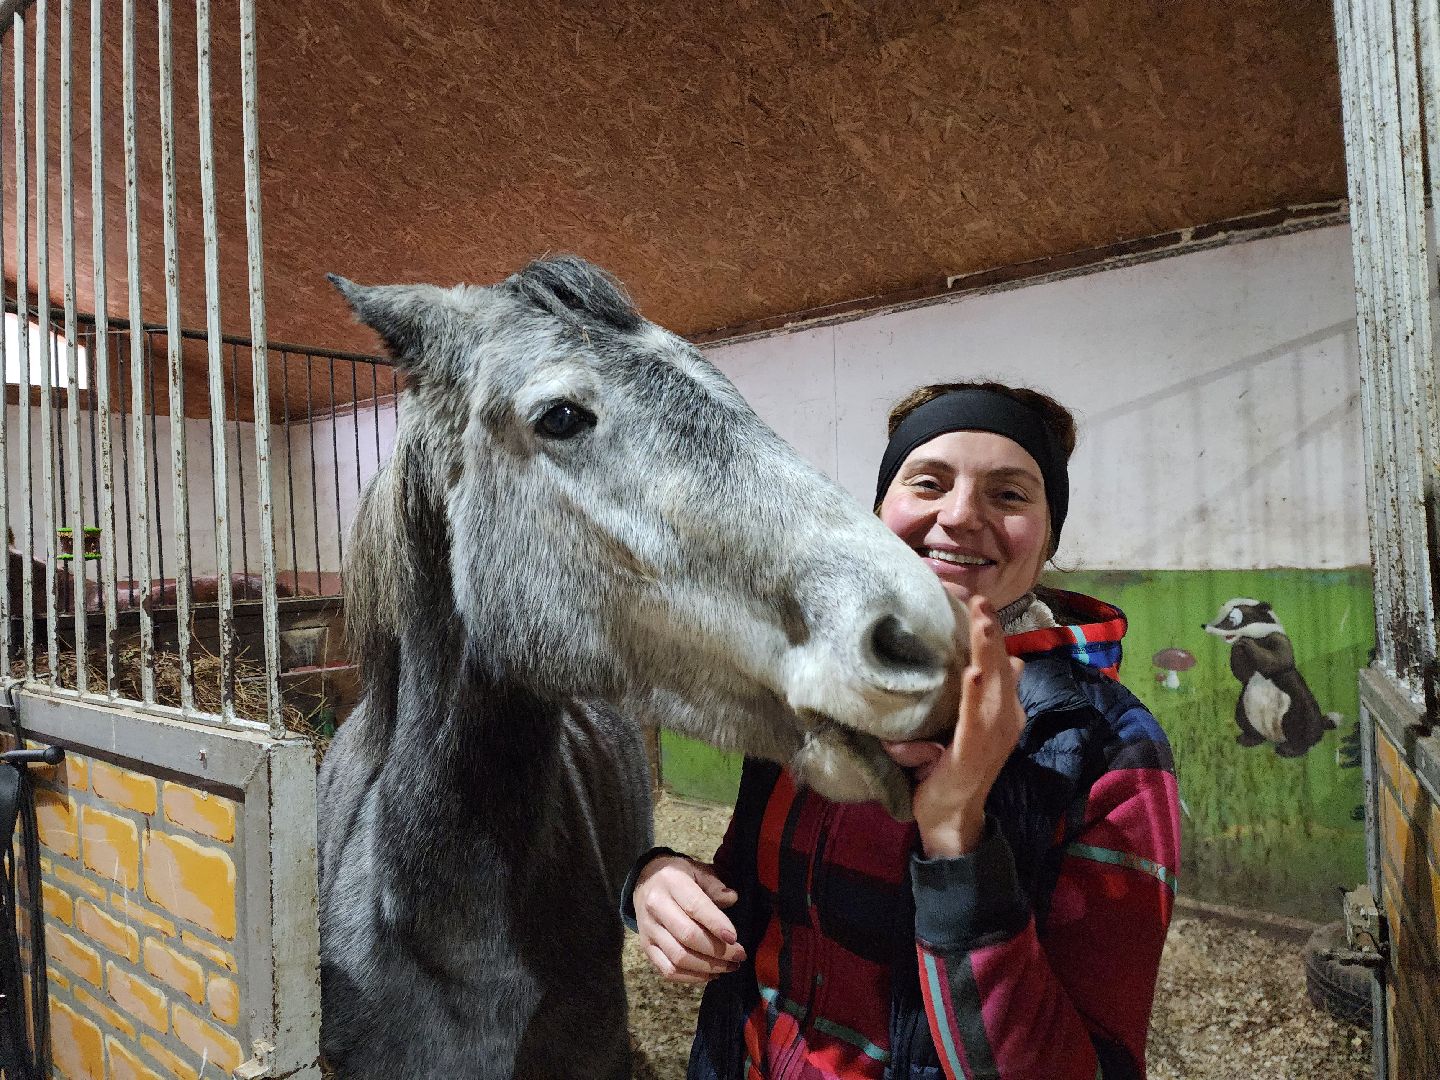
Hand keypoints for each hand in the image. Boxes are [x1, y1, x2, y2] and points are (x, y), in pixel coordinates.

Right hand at [634, 855, 746, 984]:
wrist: (645, 881)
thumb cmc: (678, 876)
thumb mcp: (697, 870)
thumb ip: (714, 884)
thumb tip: (732, 899)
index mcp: (671, 883)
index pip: (694, 907)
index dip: (716, 924)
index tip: (735, 938)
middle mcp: (656, 907)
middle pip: (687, 936)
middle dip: (718, 951)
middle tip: (739, 956)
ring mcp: (649, 930)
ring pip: (678, 957)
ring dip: (708, 967)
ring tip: (729, 967)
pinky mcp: (646, 948)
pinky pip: (667, 970)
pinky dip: (691, 978)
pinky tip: (711, 974)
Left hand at [883, 596, 1026, 857]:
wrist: (951, 819)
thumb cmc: (951, 769)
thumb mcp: (963, 726)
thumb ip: (972, 701)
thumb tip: (977, 670)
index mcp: (1004, 711)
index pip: (1002, 664)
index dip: (992, 633)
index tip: (979, 601)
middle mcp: (1005, 720)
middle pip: (1002, 667)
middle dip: (992, 632)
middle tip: (980, 599)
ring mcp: (994, 737)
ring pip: (995, 685)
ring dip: (988, 652)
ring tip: (982, 621)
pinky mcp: (973, 754)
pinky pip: (975, 721)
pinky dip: (976, 696)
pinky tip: (975, 673)